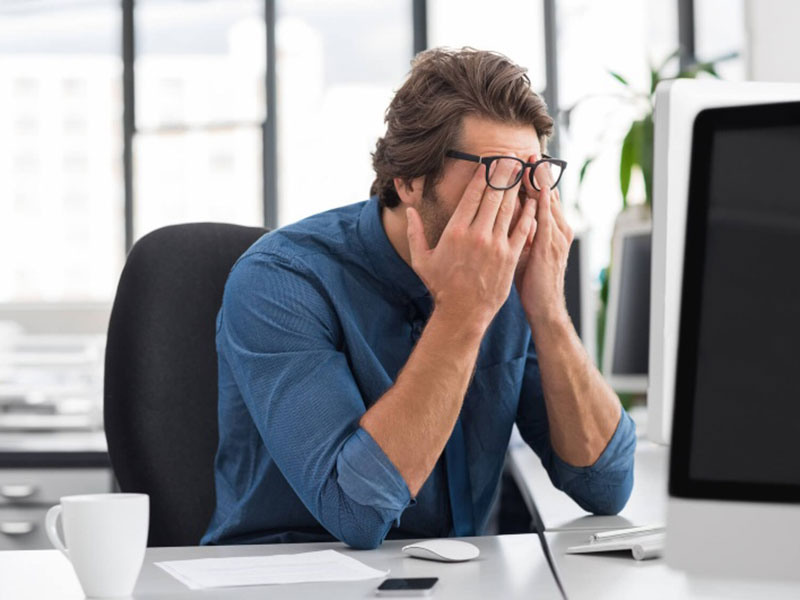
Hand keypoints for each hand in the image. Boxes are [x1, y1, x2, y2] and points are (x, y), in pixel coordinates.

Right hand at [406, 160, 537, 331]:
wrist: (463, 312)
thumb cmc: (441, 286)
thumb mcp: (422, 259)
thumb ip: (414, 233)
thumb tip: (410, 211)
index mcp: (455, 231)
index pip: (472, 195)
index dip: (483, 175)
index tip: (489, 162)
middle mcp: (477, 234)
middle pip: (493, 195)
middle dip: (503, 173)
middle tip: (511, 156)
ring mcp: (496, 245)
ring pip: (509, 208)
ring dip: (517, 187)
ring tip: (523, 171)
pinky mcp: (510, 256)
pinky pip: (522, 229)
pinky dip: (528, 213)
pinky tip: (533, 200)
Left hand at [515, 153, 573, 324]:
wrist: (545, 307)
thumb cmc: (533, 281)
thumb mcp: (527, 251)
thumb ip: (522, 231)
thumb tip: (506, 215)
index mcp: (553, 228)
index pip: (542, 196)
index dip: (533, 177)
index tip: (523, 160)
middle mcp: (558, 228)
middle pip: (547, 193)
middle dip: (537, 172)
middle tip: (527, 150)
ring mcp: (556, 236)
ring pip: (547, 201)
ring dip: (539, 180)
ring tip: (531, 160)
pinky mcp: (550, 246)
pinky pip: (545, 218)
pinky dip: (540, 201)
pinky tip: (535, 187)